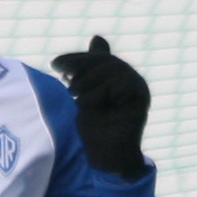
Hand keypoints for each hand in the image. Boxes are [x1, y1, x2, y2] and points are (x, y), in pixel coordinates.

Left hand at [51, 35, 151, 177]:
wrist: (107, 159)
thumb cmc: (96, 129)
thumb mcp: (86, 93)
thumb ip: (89, 69)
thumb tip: (98, 37)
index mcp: (121, 76)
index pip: (99, 57)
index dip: (76, 58)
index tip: (56, 65)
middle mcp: (133, 80)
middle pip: (105, 61)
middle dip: (80, 67)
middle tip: (65, 82)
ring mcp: (139, 90)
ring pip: (112, 69)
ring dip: (88, 83)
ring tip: (77, 97)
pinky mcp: (140, 102)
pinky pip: (119, 83)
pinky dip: (98, 94)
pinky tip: (87, 106)